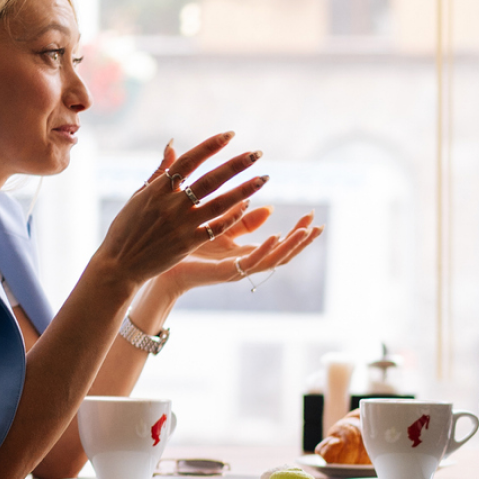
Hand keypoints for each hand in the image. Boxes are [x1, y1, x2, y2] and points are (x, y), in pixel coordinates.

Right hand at [92, 133, 267, 286]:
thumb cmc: (126, 228)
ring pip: (220, 203)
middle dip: (236, 165)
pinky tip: (249, 206)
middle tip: (257, 153)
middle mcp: (171, 205)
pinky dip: (233, 216)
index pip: (188, 161)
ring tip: (263, 178)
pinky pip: (216, 228)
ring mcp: (181, 226)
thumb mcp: (138, 196)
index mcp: (157, 190)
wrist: (119, 265)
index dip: (210, 146)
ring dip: (244, 190)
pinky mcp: (189, 245)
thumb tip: (172, 143)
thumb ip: (160, 171)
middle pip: (210, 180)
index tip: (230, 134)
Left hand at [158, 207, 322, 293]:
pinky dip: (266, 249)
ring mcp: (237, 270)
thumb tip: (269, 205)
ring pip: (272, 260)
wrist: (160, 265)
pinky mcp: (226, 272)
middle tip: (318, 224)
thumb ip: (241, 215)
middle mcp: (245, 264)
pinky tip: (277, 236)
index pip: (281, 245)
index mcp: (245, 254)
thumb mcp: (218, 226)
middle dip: (302, 240)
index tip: (314, 217)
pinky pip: (251, 262)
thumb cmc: (183, 247)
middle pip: (283, 254)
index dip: (298, 233)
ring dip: (291, 245)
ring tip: (305, 231)